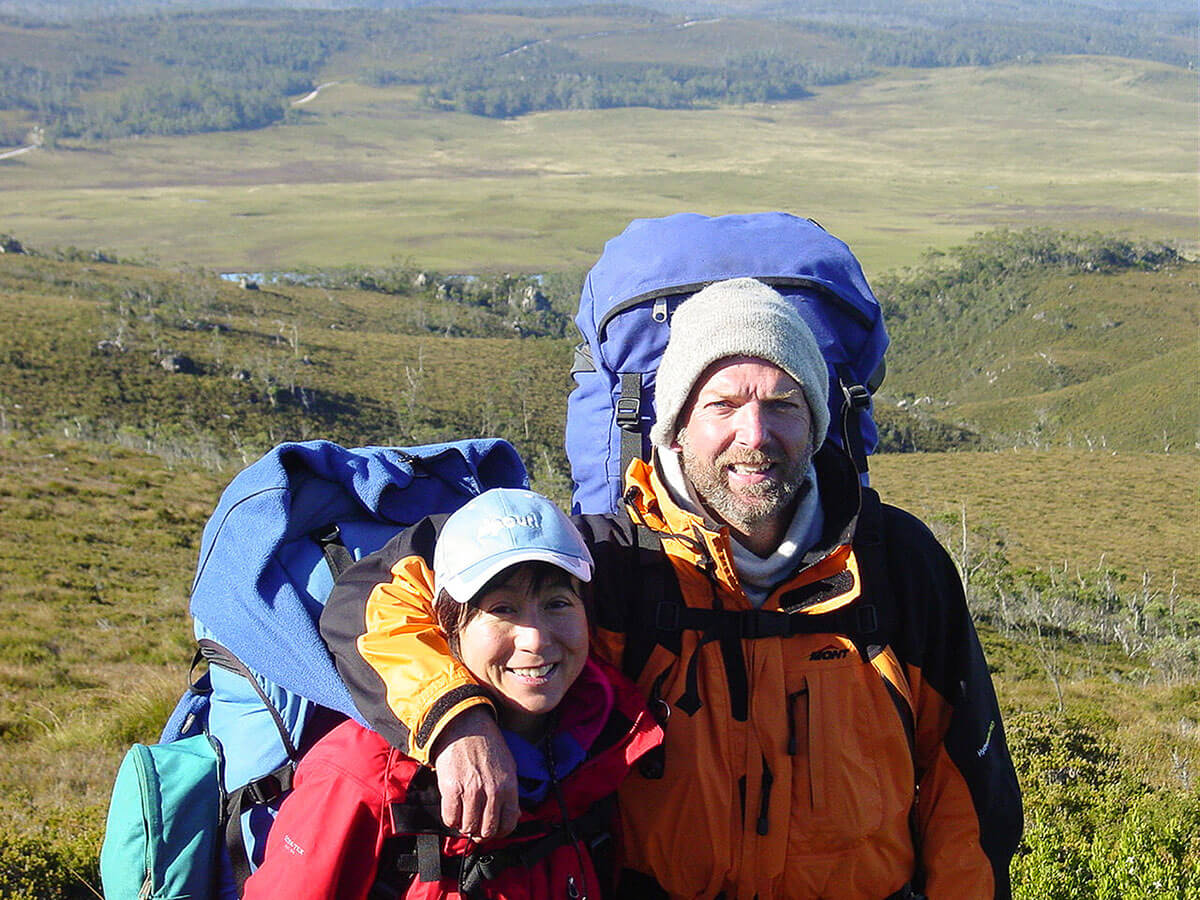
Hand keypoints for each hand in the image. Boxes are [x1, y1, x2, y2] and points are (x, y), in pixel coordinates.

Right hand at [430, 706, 519, 838]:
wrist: (464, 724)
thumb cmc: (486, 743)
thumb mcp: (508, 765)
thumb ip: (510, 792)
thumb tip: (512, 816)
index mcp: (509, 785)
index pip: (509, 824)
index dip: (500, 832)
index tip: (493, 829)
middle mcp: (493, 791)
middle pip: (488, 830)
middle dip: (481, 833)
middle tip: (475, 826)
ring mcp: (472, 790)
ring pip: (469, 827)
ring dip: (465, 826)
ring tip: (463, 817)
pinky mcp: (452, 788)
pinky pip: (451, 818)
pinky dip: (451, 819)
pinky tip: (453, 810)